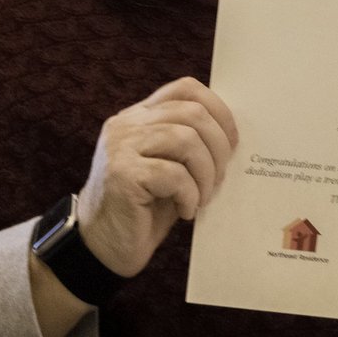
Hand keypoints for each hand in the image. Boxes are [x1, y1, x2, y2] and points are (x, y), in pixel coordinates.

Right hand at [76, 76, 237, 277]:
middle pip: (192, 113)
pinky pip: (173, 174)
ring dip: (206, 173)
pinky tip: (186, 211)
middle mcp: (126, 124)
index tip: (232, 141)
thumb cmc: (145, 209)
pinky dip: (190, 195)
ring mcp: (121, 146)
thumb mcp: (170, 168)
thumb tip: (234, 137)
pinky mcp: (122, 174)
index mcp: (139, 116)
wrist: (103, 247)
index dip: (218, 110)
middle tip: (219, 178)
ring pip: (186, 140)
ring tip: (202, 197)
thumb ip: (191, 144)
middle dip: (219, 147)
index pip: (185, 88)